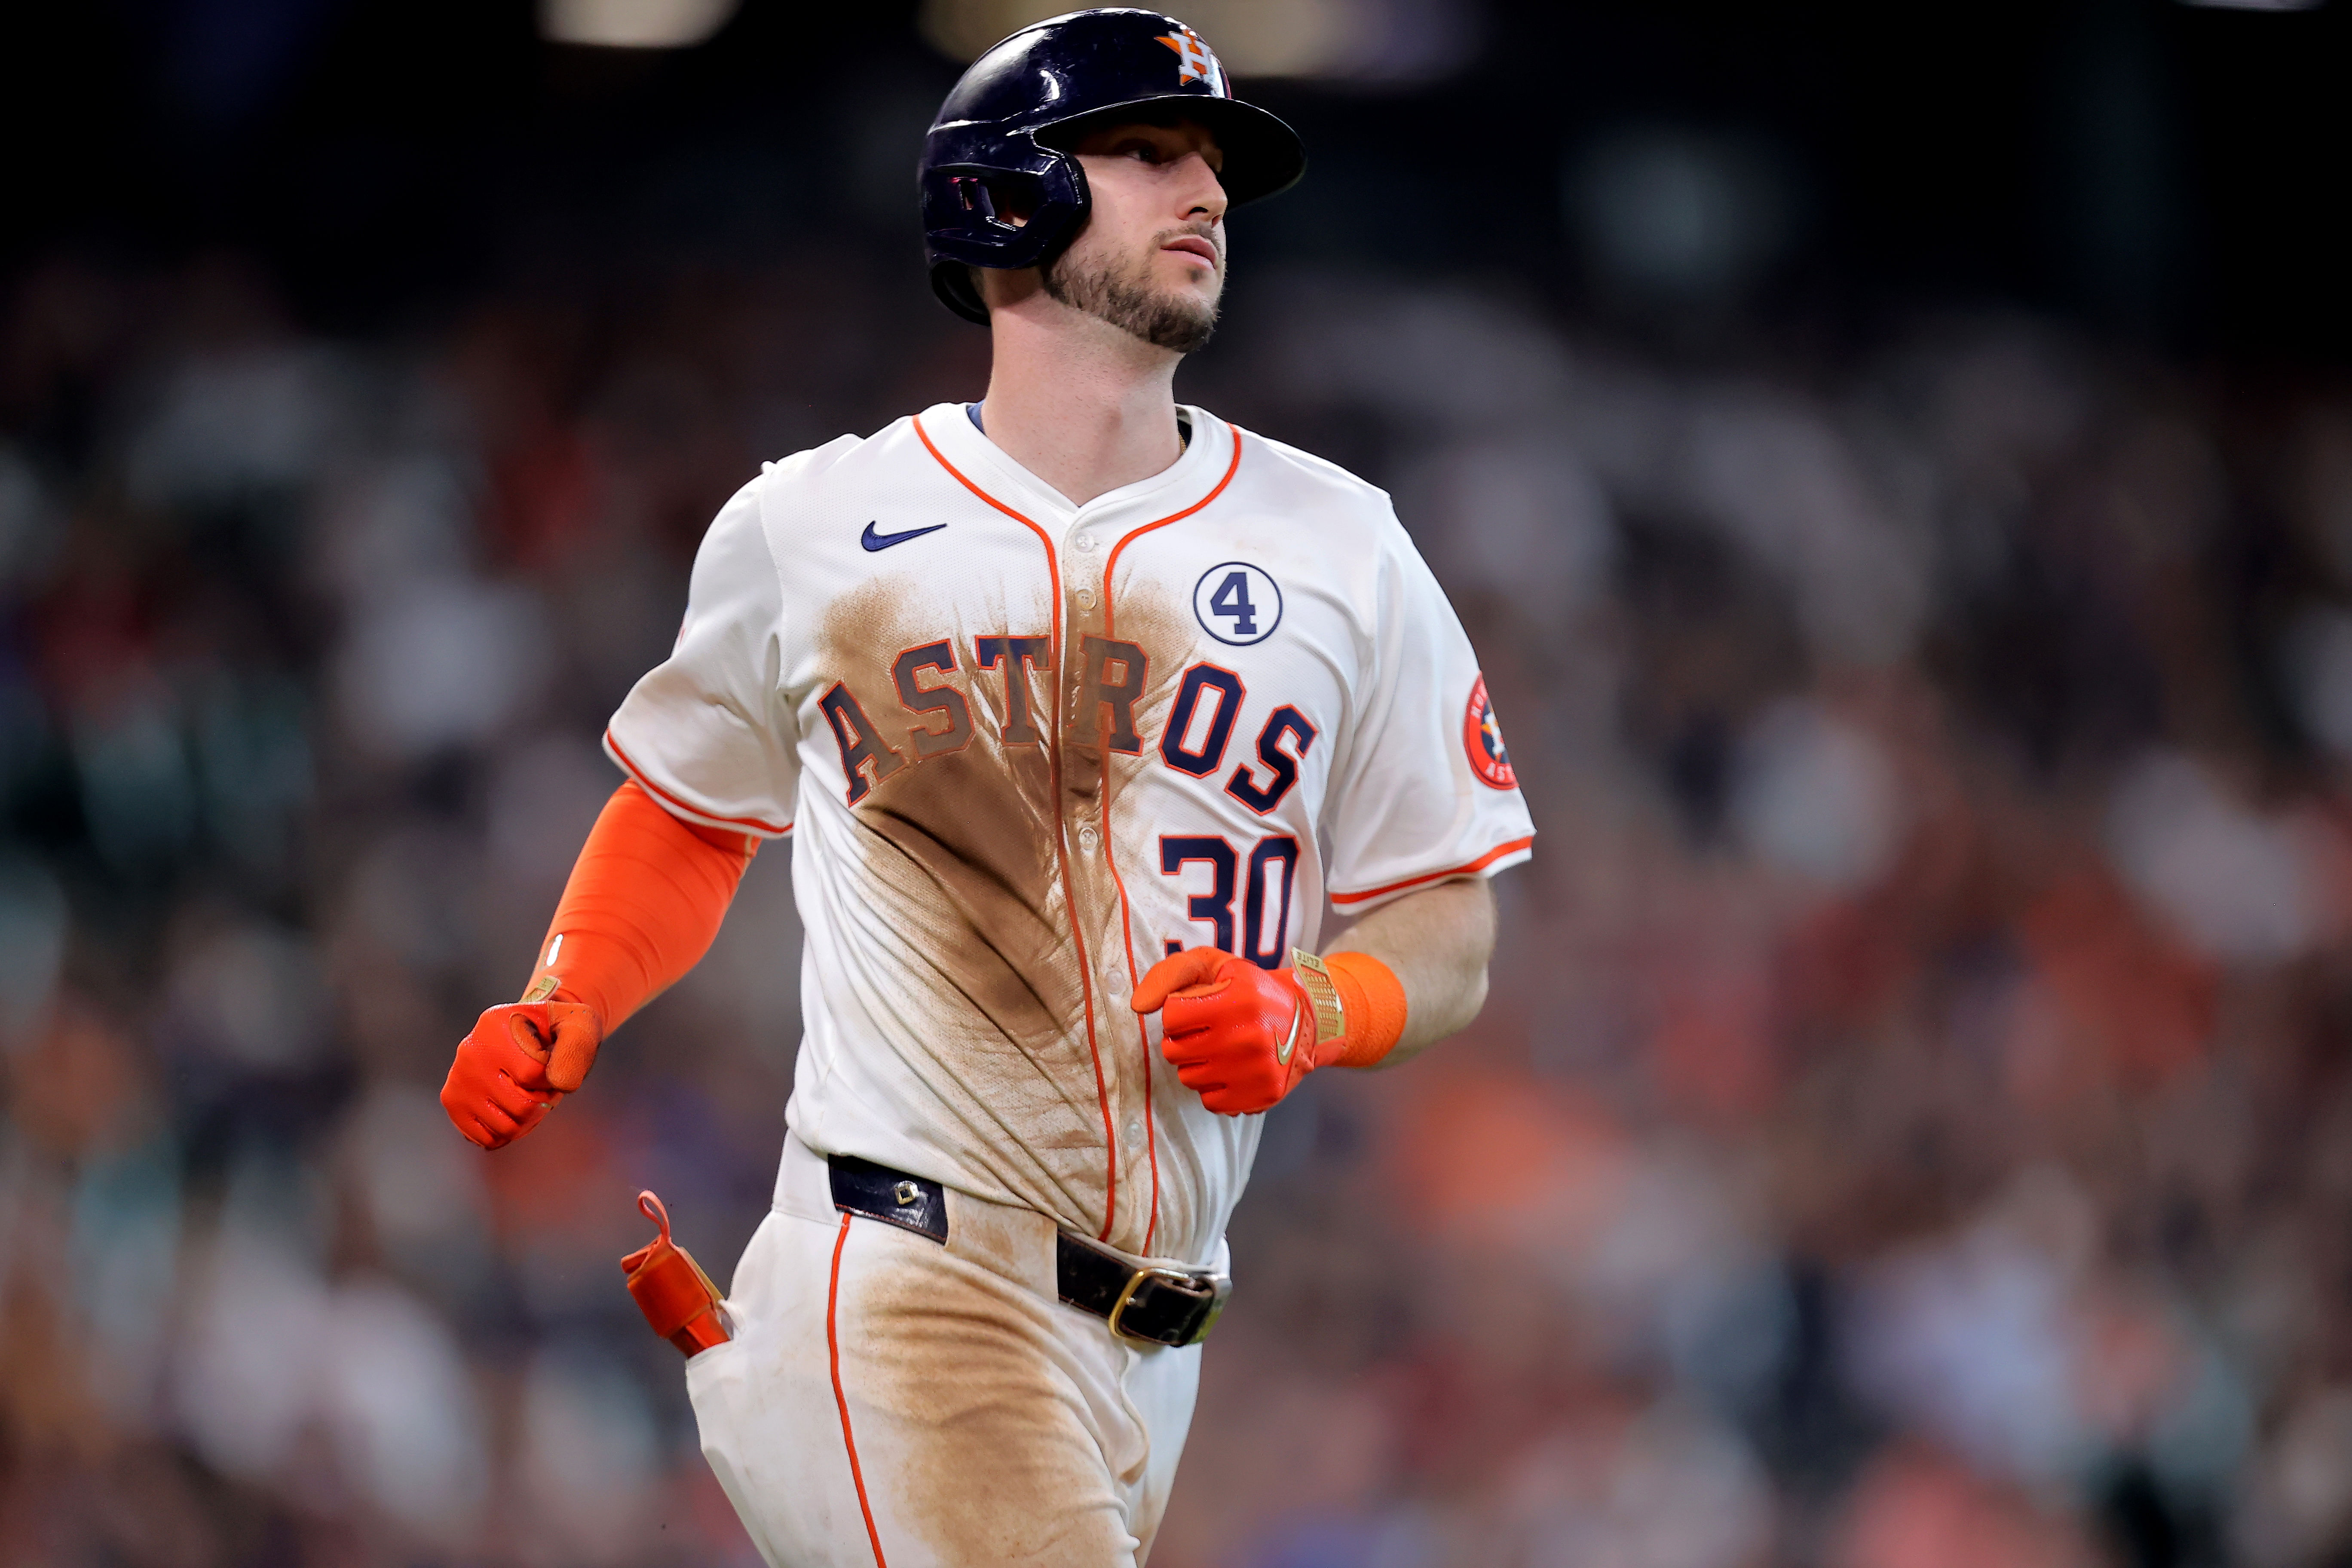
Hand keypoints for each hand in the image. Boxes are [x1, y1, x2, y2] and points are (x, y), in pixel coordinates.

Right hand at [440, 1000, 602, 1149]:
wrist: (531, 1030)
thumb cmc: (557, 1029)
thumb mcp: (578, 1024)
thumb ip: (576, 1048)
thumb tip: (559, 1084)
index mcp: (495, 1024)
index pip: (534, 1074)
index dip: (553, 1078)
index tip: (553, 1065)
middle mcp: (470, 1050)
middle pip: (521, 1105)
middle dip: (544, 1102)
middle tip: (545, 1087)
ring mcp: (458, 1078)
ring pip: (506, 1127)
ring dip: (529, 1119)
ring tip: (530, 1095)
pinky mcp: (453, 1102)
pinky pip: (487, 1138)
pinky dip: (508, 1133)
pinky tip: (514, 1111)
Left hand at [1131, 949, 1321, 1115]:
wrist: (1309, 1023)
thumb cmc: (1252, 990)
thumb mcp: (1216, 965)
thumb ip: (1171, 974)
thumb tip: (1139, 1006)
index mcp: (1237, 998)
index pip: (1171, 1016)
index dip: (1179, 1012)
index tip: (1198, 1010)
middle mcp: (1248, 1036)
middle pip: (1174, 1051)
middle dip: (1183, 1040)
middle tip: (1207, 1032)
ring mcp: (1256, 1071)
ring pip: (1188, 1078)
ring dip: (1197, 1064)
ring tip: (1220, 1050)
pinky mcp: (1261, 1096)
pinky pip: (1209, 1101)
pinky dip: (1214, 1087)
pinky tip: (1231, 1070)